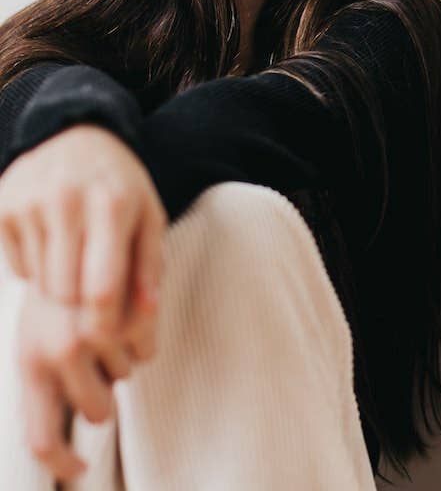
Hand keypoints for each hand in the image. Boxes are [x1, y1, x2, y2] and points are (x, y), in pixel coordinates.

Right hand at [0, 125, 164, 344]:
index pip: (102, 285)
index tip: (107, 339)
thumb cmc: (120, 185)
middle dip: (81, 302)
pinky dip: (35, 268)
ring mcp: (29, 204)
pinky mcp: (1, 209)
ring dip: (59, 285)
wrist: (74, 135)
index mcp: (112, 205)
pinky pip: (16, 270)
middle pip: (65, 293)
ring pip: (40, 284)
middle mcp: (67, 201)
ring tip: (77, 255)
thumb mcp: (149, 214)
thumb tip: (149, 314)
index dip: (104, 323)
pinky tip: (52, 241)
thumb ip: (150, 264)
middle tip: (94, 287)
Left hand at [17, 281, 151, 481]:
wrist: (76, 237)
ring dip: (121, 360)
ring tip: (107, 328)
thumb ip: (47, 386)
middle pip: (97, 411)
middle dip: (102, 395)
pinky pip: (147, 352)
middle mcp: (61, 352)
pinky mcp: (132, 313)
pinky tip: (126, 318)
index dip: (64, 462)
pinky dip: (142, 342)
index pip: (43, 439)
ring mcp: (99, 332)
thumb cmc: (53, 303)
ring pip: (125, 375)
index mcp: (29, 363)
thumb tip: (63, 450)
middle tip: (96, 367)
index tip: (79, 468)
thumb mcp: (35, 343)